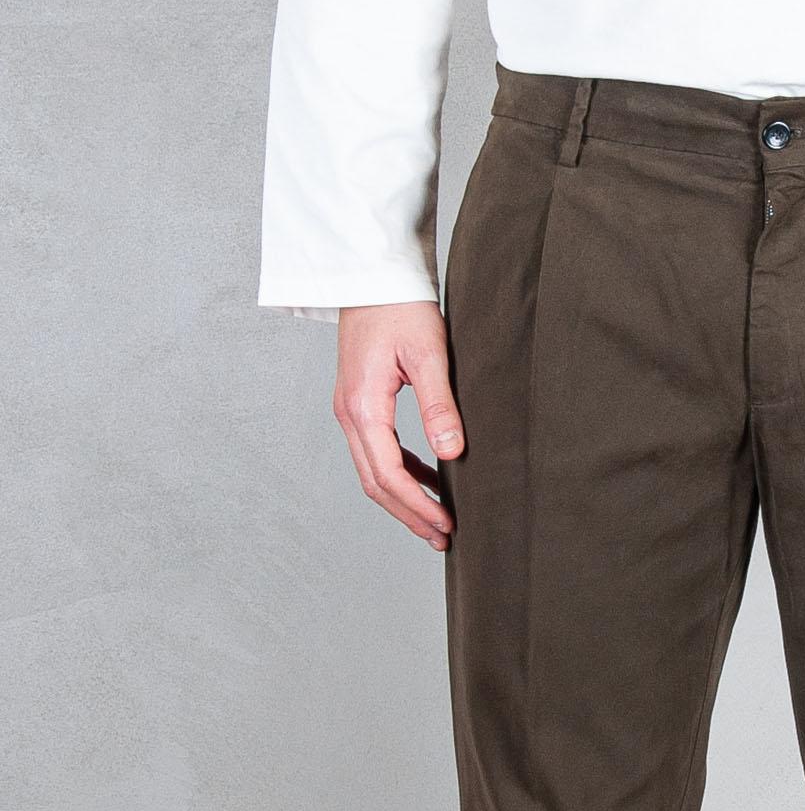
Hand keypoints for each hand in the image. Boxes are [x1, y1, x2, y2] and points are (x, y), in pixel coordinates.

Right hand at [334, 302, 462, 550]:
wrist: (371, 272)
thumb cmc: (400, 304)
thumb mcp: (428, 353)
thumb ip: (439, 404)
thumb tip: (451, 453)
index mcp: (363, 407)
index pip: (389, 474)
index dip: (418, 506)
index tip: (446, 526)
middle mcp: (348, 413)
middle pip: (376, 483)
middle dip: (409, 514)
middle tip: (443, 538)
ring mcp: (349, 409)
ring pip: (373, 471)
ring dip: (403, 500)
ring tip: (436, 522)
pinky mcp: (359, 402)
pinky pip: (375, 452)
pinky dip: (400, 473)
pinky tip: (426, 482)